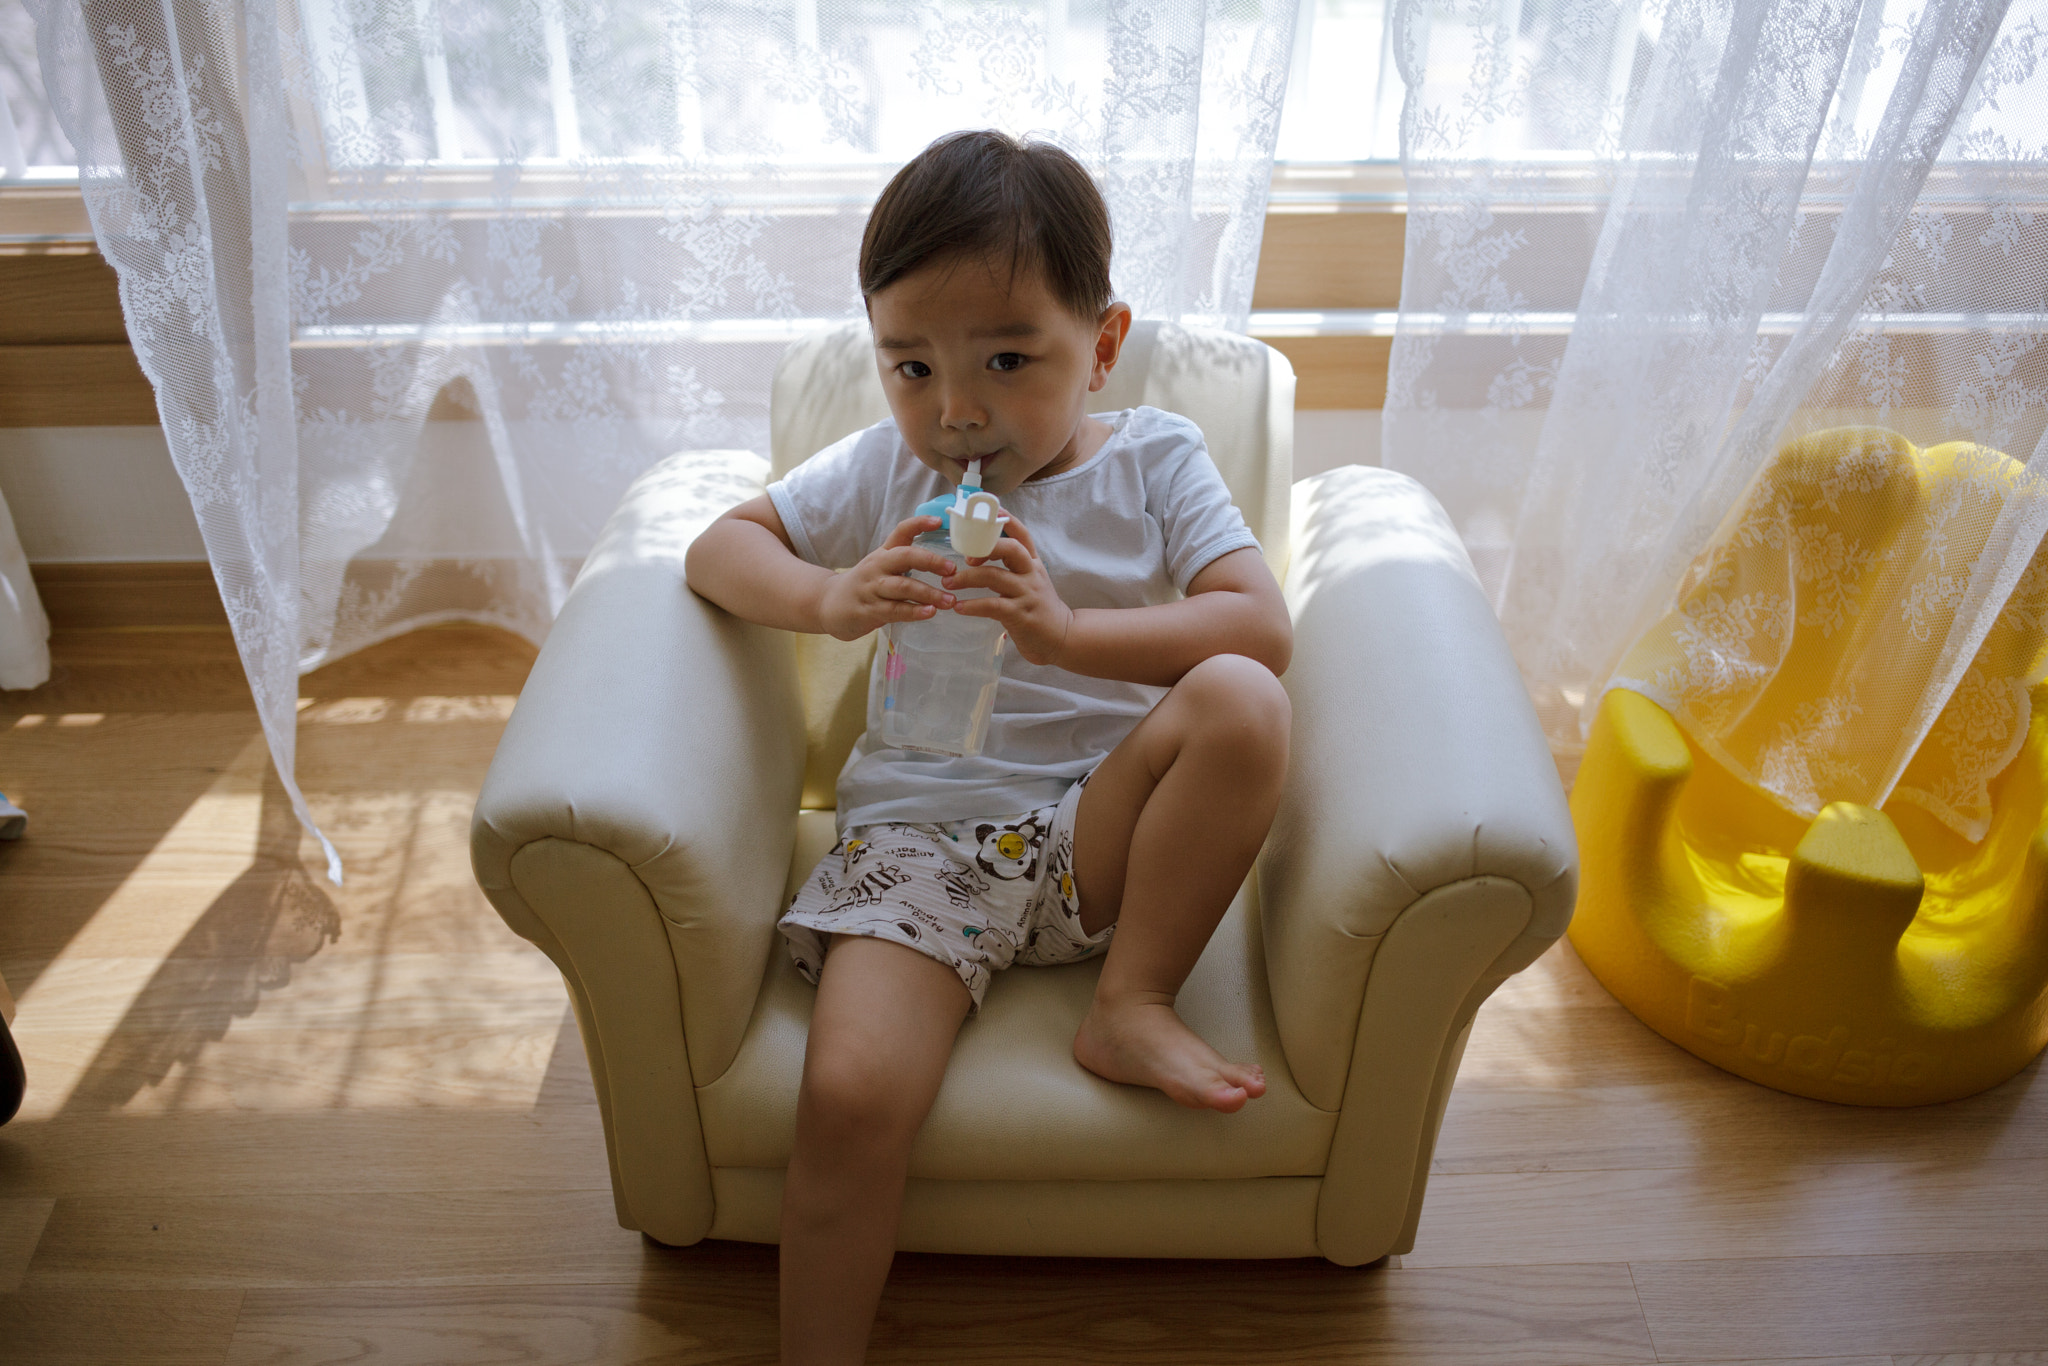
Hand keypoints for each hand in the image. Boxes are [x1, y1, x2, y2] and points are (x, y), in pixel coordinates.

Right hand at [817, 516, 957, 640]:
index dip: (919, 523)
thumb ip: (905, 557)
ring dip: (928, 593)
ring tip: (949, 600)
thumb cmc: (865, 584)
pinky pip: (894, 610)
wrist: (828, 605)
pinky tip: (929, 613)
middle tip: (952, 569)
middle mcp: (877, 566)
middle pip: (904, 557)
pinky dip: (913, 611)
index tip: (939, 521)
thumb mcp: (881, 565)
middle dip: (930, 561)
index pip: (901, 531)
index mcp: (883, 553)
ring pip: (902, 586)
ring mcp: (871, 588)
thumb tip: (939, 552)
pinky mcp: (868, 610)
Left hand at [943, 514, 1074, 665]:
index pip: (1021, 534)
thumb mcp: (1031, 581)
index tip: (987, 510)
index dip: (1005, 519)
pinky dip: (972, 605)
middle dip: (984, 547)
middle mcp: (1031, 574)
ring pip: (995, 576)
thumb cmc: (1039, 608)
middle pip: (1011, 548)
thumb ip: (1012, 567)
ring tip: (947, 584)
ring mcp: (1026, 593)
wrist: (1061, 637)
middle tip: (963, 557)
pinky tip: (958, 607)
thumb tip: (981, 553)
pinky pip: (992, 605)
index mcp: (1032, 563)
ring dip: (967, 578)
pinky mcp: (1020, 614)